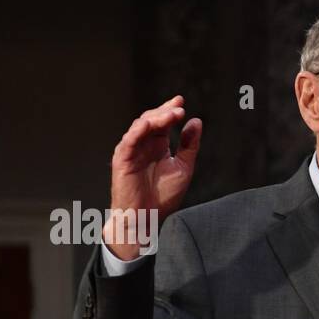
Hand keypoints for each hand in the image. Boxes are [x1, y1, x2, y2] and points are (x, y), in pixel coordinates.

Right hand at [104, 95, 202, 260]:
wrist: (147, 217)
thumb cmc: (163, 196)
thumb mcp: (183, 167)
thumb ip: (189, 145)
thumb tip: (196, 121)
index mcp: (158, 145)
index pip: (163, 122)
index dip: (171, 110)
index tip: (182, 102)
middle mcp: (144, 144)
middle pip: (152, 119)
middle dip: (165, 111)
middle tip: (179, 106)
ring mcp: (132, 150)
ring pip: (141, 126)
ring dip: (155, 118)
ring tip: (171, 114)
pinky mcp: (122, 159)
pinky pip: (129, 141)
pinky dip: (138, 131)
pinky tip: (148, 124)